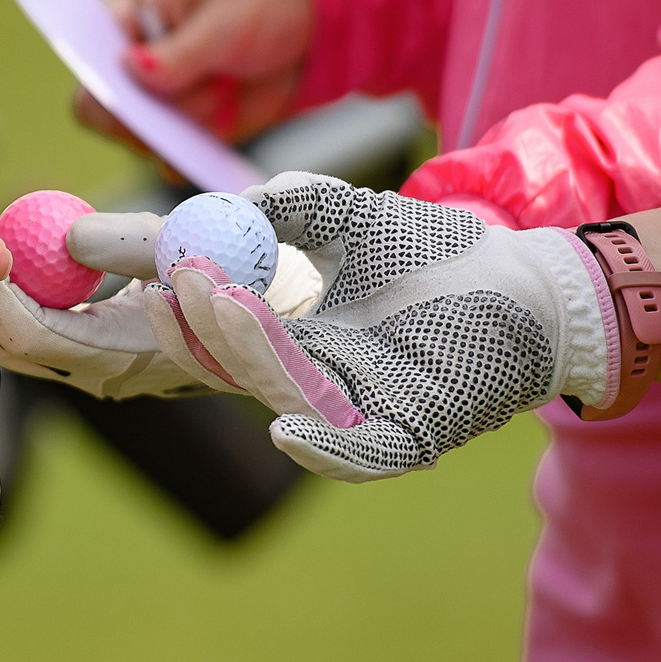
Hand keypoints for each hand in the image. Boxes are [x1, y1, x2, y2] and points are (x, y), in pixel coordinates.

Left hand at [0, 207, 326, 397]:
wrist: (316, 312)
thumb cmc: (272, 269)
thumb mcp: (213, 236)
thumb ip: (138, 241)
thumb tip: (69, 237)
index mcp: (139, 355)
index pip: (36, 336)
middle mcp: (121, 374)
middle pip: (21, 347)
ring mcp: (121, 370)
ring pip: (38, 342)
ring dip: (10, 298)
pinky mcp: (124, 355)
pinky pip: (62, 331)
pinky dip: (41, 297)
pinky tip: (35, 257)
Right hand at [75, 0, 315, 146]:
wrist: (307, 37)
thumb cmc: (259, 6)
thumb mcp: (223, 23)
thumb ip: (179, 53)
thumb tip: (131, 70)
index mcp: (126, 15)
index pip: (88, 55)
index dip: (101, 80)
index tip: (131, 97)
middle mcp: (129, 63)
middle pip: (102, 110)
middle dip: (147, 116)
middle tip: (198, 93)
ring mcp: (153, 102)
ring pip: (140, 139)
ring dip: (185, 126)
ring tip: (224, 90)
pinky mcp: (179, 133)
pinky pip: (168, 161)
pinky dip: (193, 157)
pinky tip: (225, 124)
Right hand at [158, 174, 613, 481]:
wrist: (532, 281)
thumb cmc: (442, 251)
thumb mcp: (348, 214)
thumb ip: (283, 207)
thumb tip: (211, 210)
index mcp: (291, 337)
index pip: (211, 332)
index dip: (168, 313)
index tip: (128, 275)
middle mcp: (312, 380)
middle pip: (230, 369)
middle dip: (186, 333)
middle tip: (167, 282)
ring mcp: (360, 411)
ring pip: (285, 396)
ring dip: (243, 353)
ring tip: (214, 292)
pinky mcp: (413, 434)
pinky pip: (362, 455)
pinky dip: (325, 451)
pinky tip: (286, 432)